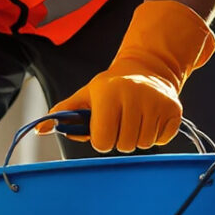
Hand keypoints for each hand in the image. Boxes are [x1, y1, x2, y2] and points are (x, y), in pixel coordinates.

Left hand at [48, 0, 213, 153]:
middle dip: (120, 139)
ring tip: (135, 119)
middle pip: (124, 145)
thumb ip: (64, 112)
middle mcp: (135, 95)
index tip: (104, 127)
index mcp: (109, 93)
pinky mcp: (174, 110)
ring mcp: (157, 102)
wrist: (148, 69)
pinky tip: (150, 118)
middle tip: (121, 122)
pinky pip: (162, 140)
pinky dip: (155, 135)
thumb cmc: (111, 87)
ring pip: (144, 145)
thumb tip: (39, 129)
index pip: (102, 141)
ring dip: (137, 138)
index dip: (101, 138)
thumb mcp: (87, 94)